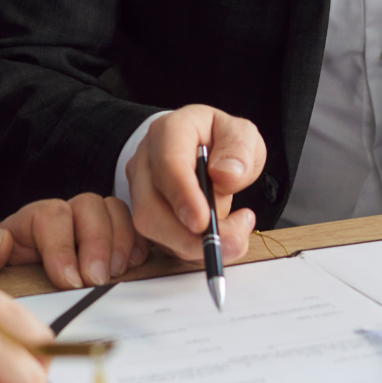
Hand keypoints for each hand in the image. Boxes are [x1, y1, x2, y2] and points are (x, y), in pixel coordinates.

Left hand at [0, 194, 147, 289]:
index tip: (69, 280)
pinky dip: (138, 244)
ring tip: (116, 274)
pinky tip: (132, 268)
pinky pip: (135, 227)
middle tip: (97, 280)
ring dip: (120, 241)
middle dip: (96, 243)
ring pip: (115, 211)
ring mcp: (90, 227)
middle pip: (89, 206)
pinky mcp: (113, 242)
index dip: (62, 246)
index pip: (51, 216)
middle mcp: (64, 217)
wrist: (11, 291)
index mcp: (31, 221)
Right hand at [124, 105, 264, 264]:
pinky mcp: (144, 214)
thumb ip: (239, 149)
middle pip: (150, 208)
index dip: (184, 196)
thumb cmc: (218, 140)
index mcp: (170, 131)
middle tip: (232, 242)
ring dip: (194, 246)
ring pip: (153, 229)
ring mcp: (139, 189)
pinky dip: (190, 251)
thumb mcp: (242, 134)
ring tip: (233, 237)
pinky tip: (214, 242)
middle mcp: (146, 160)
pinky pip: (159, 242)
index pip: (168, 164)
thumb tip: (226, 175)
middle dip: (189, 237)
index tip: (203, 221)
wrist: (201, 148)